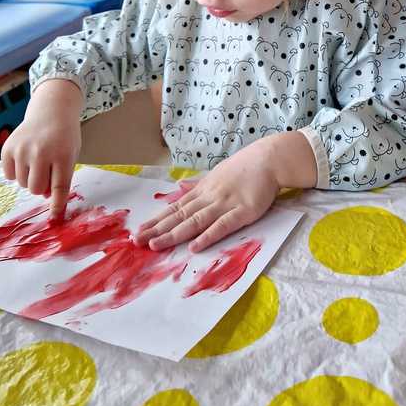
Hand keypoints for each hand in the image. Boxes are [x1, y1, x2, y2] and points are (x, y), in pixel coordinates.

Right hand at [1, 80, 82, 218]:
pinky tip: (26, 158)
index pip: (59, 187)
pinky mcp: (8, 148)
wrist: (51, 111)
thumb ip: (61, 177)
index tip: (55, 216)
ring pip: (23, 183)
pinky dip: (17, 172)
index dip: (57, 204)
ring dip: (30, 178)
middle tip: (47, 173)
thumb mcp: (71, 155)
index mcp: (63, 155)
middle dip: (42, 187)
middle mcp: (41, 152)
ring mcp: (22, 149)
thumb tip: (45, 199)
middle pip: (36, 189)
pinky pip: (9, 175)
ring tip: (38, 162)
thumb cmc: (64, 137)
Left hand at [136, 132, 316, 252]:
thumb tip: (179, 187)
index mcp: (203, 190)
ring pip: (195, 221)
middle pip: (180, 215)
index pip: (175, 207)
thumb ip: (198, 184)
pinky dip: (208, 236)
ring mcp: (225, 204)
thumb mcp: (216, 174)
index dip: (156, 220)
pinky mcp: (243, 211)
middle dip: (157, 229)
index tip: (139, 230)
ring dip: (174, 233)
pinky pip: (222, 225)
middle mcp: (209, 197)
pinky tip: (194, 246)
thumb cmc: (244, 168)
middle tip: (136, 241)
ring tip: (156, 244)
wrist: (269, 159)